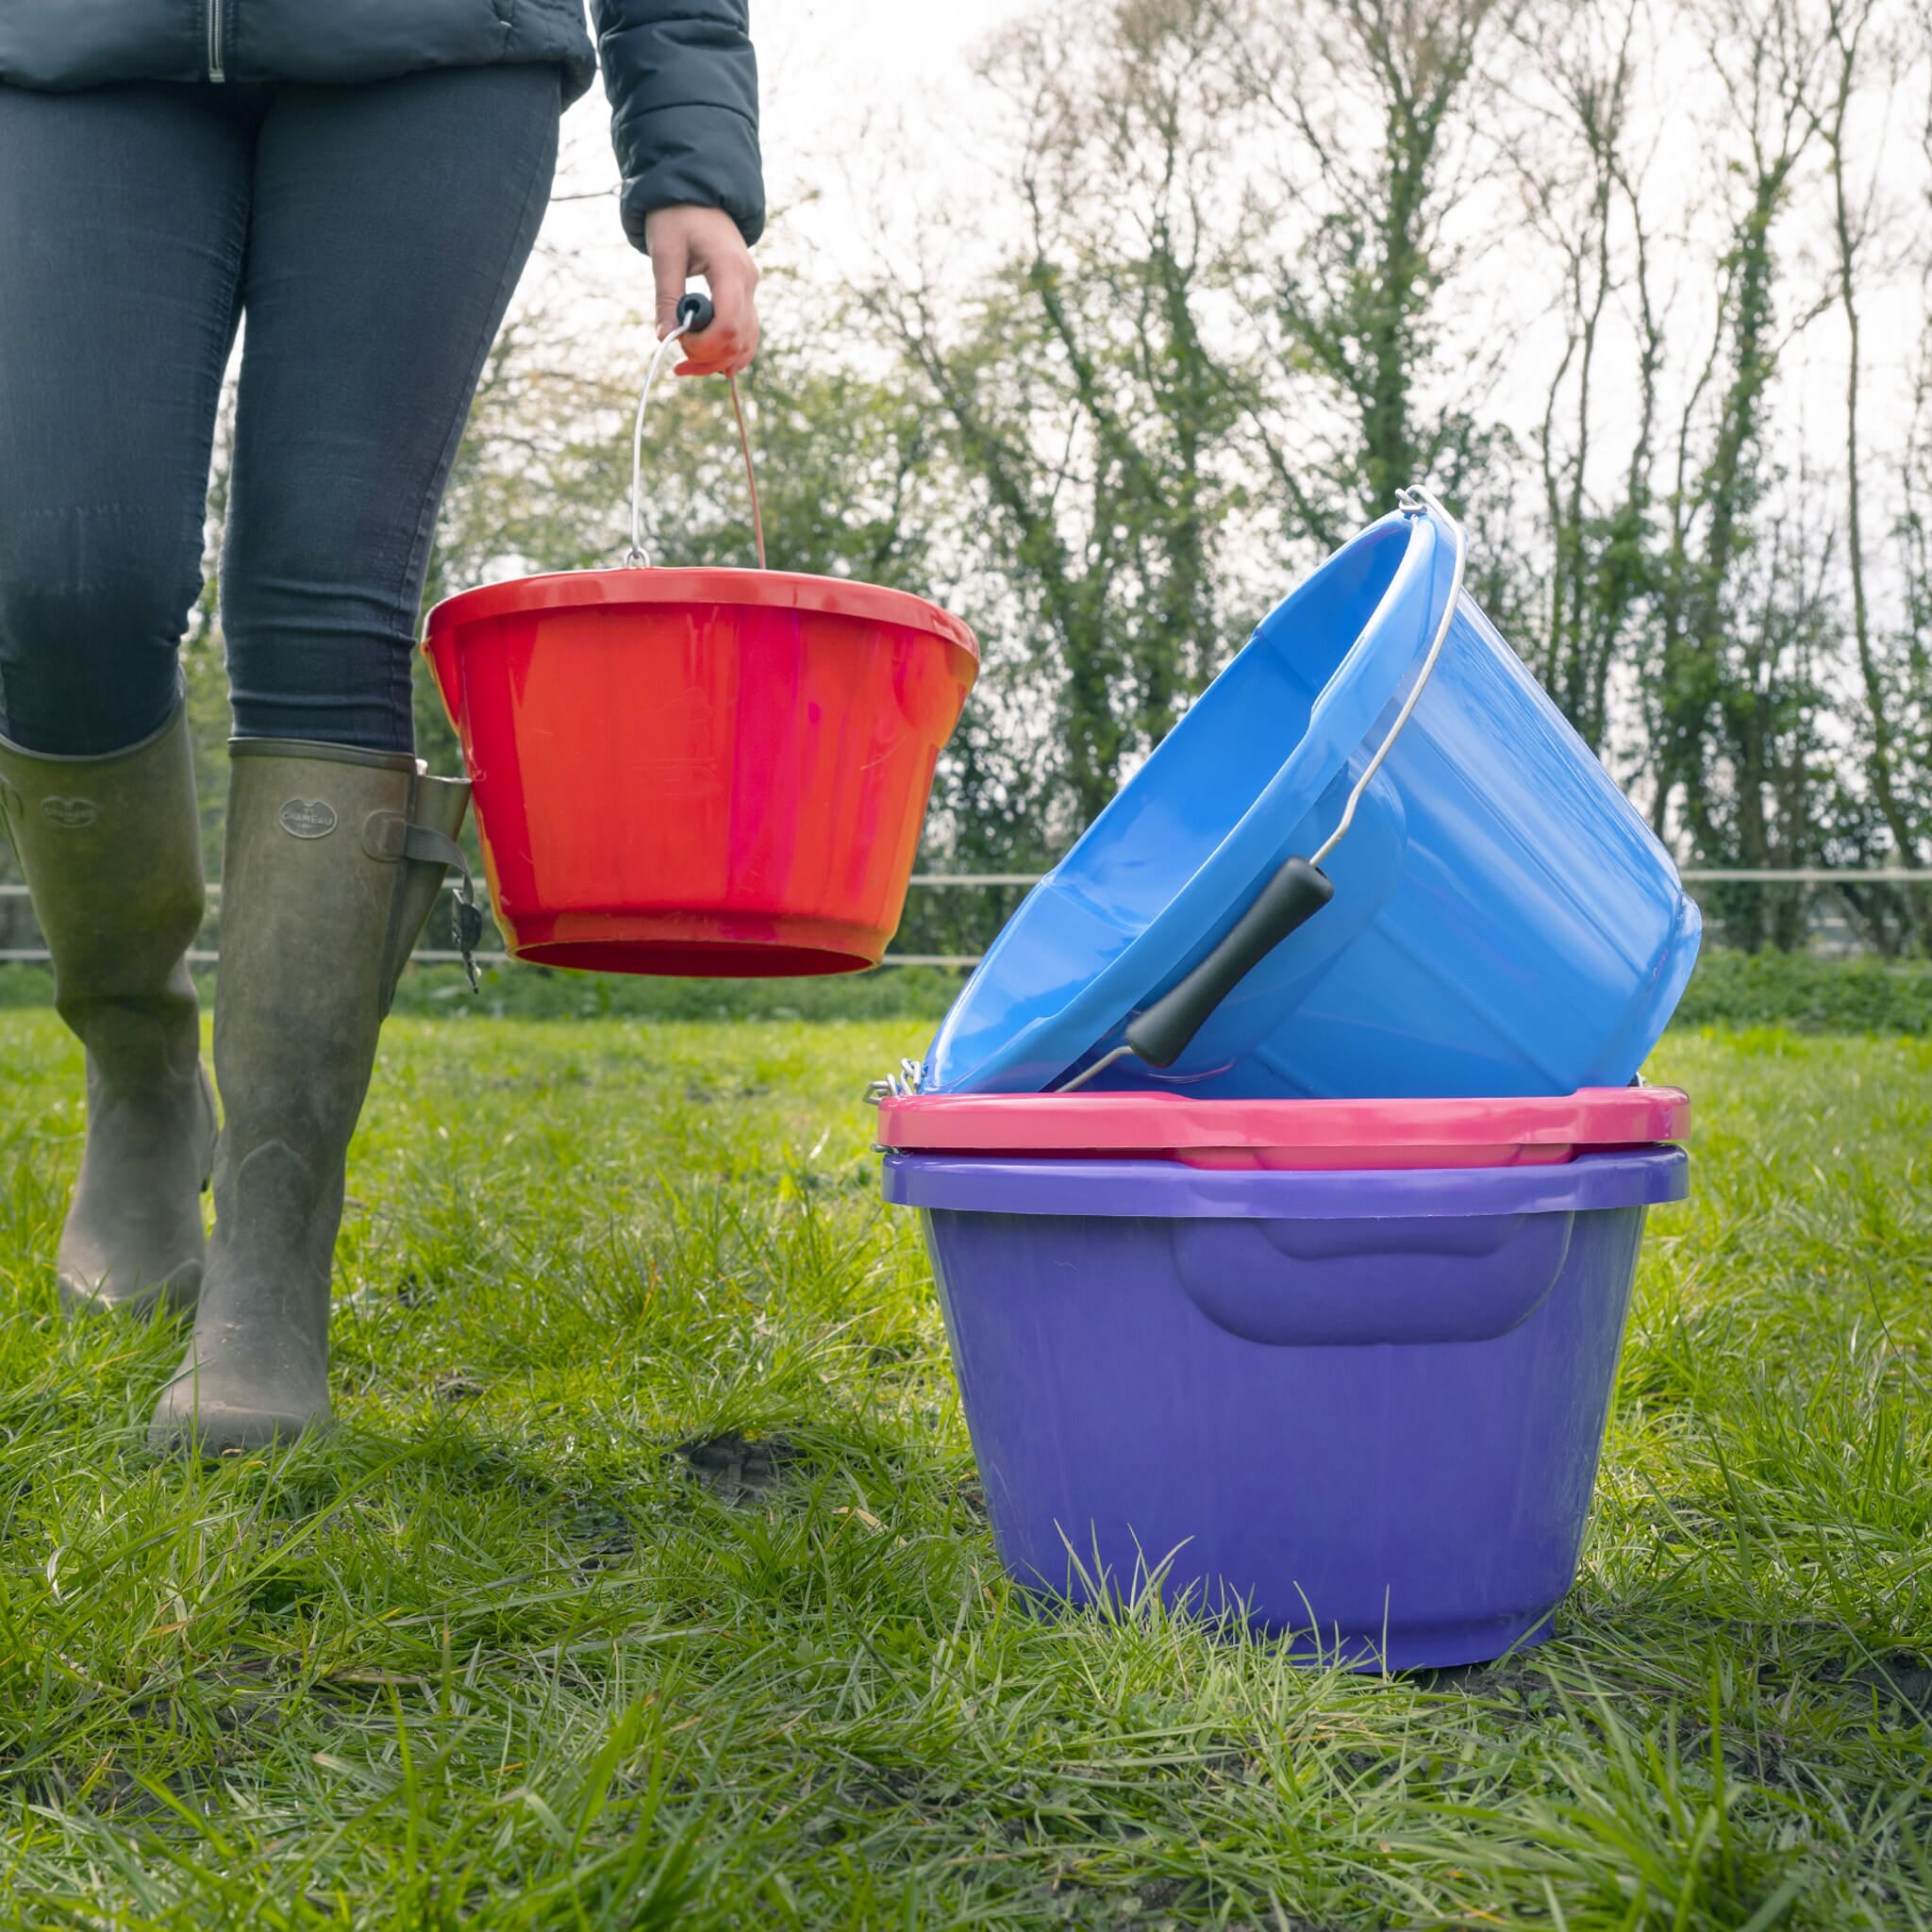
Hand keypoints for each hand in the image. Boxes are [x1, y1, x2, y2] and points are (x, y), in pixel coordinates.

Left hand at [644, 205, 759, 376]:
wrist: (696, 193)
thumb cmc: (676, 216)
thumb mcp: (665, 253)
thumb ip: (667, 297)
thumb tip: (665, 337)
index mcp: (730, 269)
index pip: (728, 326)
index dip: (704, 346)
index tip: (678, 343)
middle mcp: (748, 282)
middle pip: (739, 341)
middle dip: (709, 358)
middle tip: (678, 361)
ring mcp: (750, 290)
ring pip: (746, 344)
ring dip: (718, 361)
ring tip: (687, 364)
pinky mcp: (745, 295)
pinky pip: (745, 335)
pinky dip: (728, 352)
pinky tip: (706, 359)